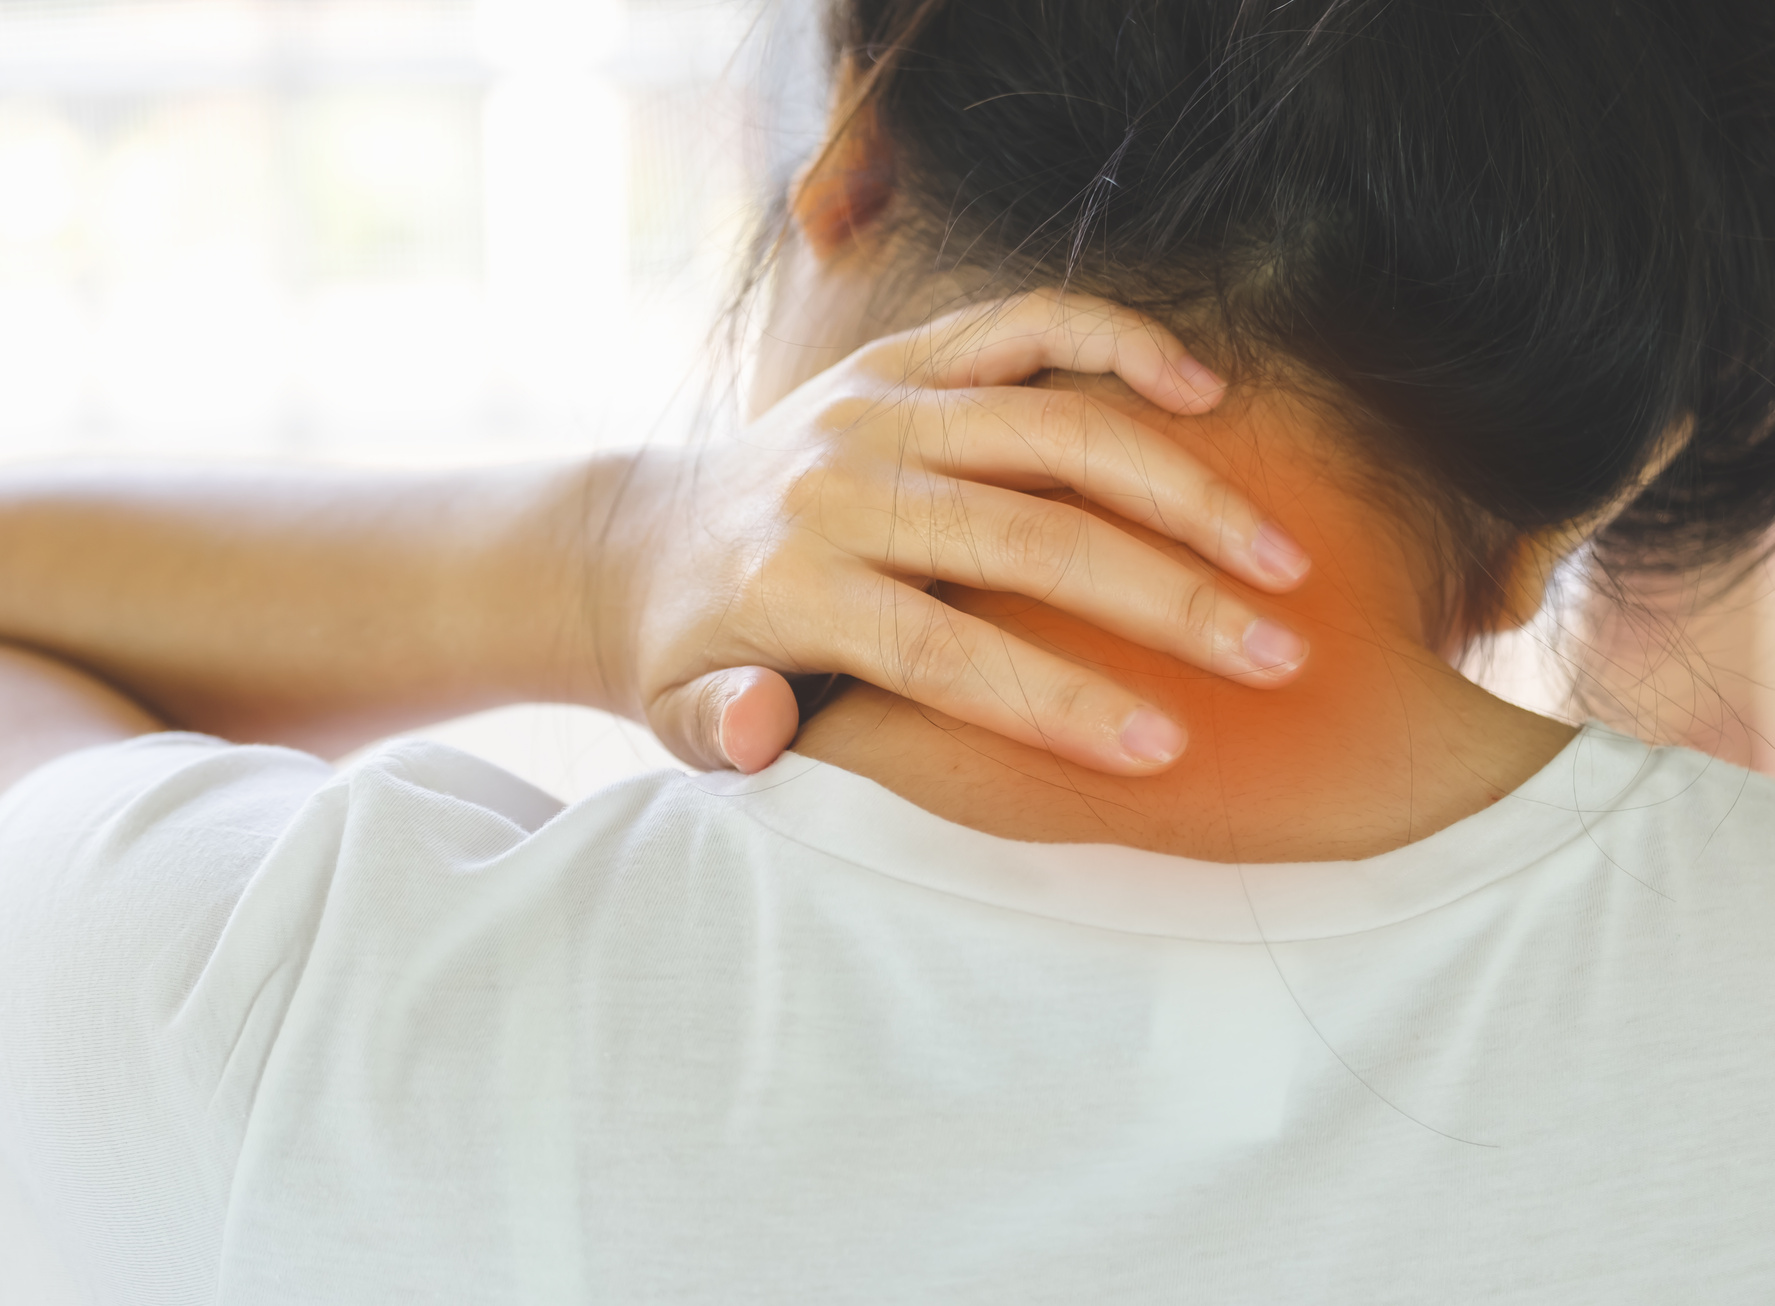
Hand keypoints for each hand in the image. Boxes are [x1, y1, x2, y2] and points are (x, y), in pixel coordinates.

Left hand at [618, 291, 1312, 775]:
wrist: (641, 539)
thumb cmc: (686, 648)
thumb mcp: (674, 712)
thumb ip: (718, 727)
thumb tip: (764, 726)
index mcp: (792, 585)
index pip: (944, 654)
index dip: (1056, 703)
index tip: (1163, 747)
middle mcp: (840, 484)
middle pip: (1029, 541)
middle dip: (1166, 602)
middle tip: (1277, 657)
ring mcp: (876, 406)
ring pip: (1055, 430)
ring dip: (1182, 491)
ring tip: (1283, 558)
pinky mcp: (900, 358)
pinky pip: (1026, 324)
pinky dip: (1119, 344)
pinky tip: (1206, 395)